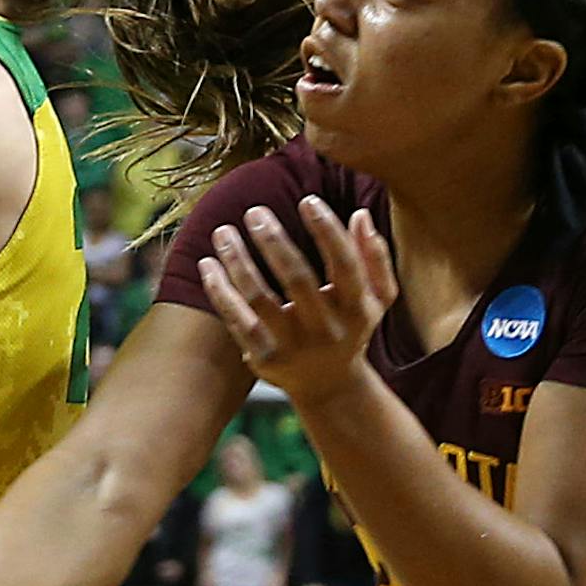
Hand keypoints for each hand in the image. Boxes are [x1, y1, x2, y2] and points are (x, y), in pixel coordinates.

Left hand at [196, 198, 394, 404]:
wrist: (329, 386)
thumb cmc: (351, 326)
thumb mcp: (377, 298)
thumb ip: (374, 257)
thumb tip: (361, 215)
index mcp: (357, 309)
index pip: (345, 264)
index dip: (327, 230)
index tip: (308, 199)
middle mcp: (326, 329)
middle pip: (297, 279)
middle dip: (274, 241)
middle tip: (254, 212)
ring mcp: (294, 346)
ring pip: (259, 298)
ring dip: (237, 261)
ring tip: (222, 232)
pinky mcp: (265, 358)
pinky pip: (237, 320)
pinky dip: (220, 291)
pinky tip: (208, 264)